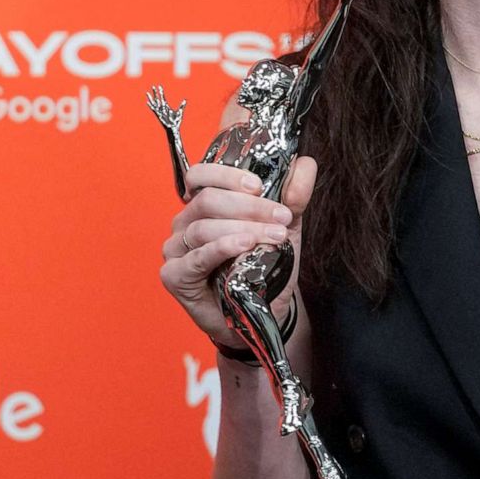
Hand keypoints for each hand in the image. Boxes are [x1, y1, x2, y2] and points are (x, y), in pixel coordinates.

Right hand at [146, 86, 185, 129]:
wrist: (173, 128)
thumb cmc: (176, 121)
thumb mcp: (179, 112)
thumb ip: (182, 106)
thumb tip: (185, 100)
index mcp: (166, 106)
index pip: (163, 97)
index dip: (161, 92)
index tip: (159, 86)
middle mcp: (162, 108)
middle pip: (158, 98)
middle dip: (155, 92)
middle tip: (153, 86)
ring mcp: (160, 111)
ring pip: (154, 103)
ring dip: (151, 98)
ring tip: (147, 93)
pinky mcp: (158, 115)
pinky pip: (154, 109)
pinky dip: (151, 106)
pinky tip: (147, 102)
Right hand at [160, 157, 315, 347]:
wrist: (262, 315)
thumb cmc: (265, 268)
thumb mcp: (285, 228)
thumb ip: (294, 196)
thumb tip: (305, 163)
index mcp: (203, 205)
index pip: (200, 175)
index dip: (226, 175)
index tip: (258, 184)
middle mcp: (184, 223)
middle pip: (207, 200)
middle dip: (248, 206)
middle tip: (281, 217)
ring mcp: (176, 250)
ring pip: (203, 227)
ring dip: (243, 228)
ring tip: (273, 236)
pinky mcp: (174, 276)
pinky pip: (196, 257)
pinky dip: (221, 248)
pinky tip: (244, 246)